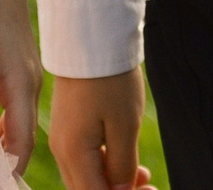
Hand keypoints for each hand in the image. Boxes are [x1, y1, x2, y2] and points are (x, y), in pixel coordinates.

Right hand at [48, 70, 151, 189]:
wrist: (91, 37)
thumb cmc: (110, 79)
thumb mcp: (125, 126)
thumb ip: (121, 166)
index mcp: (72, 154)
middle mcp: (61, 150)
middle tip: (151, 186)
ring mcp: (62, 138)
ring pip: (86, 177)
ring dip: (113, 181)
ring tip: (146, 175)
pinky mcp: (68, 127)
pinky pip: (85, 159)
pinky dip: (106, 165)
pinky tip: (128, 160)